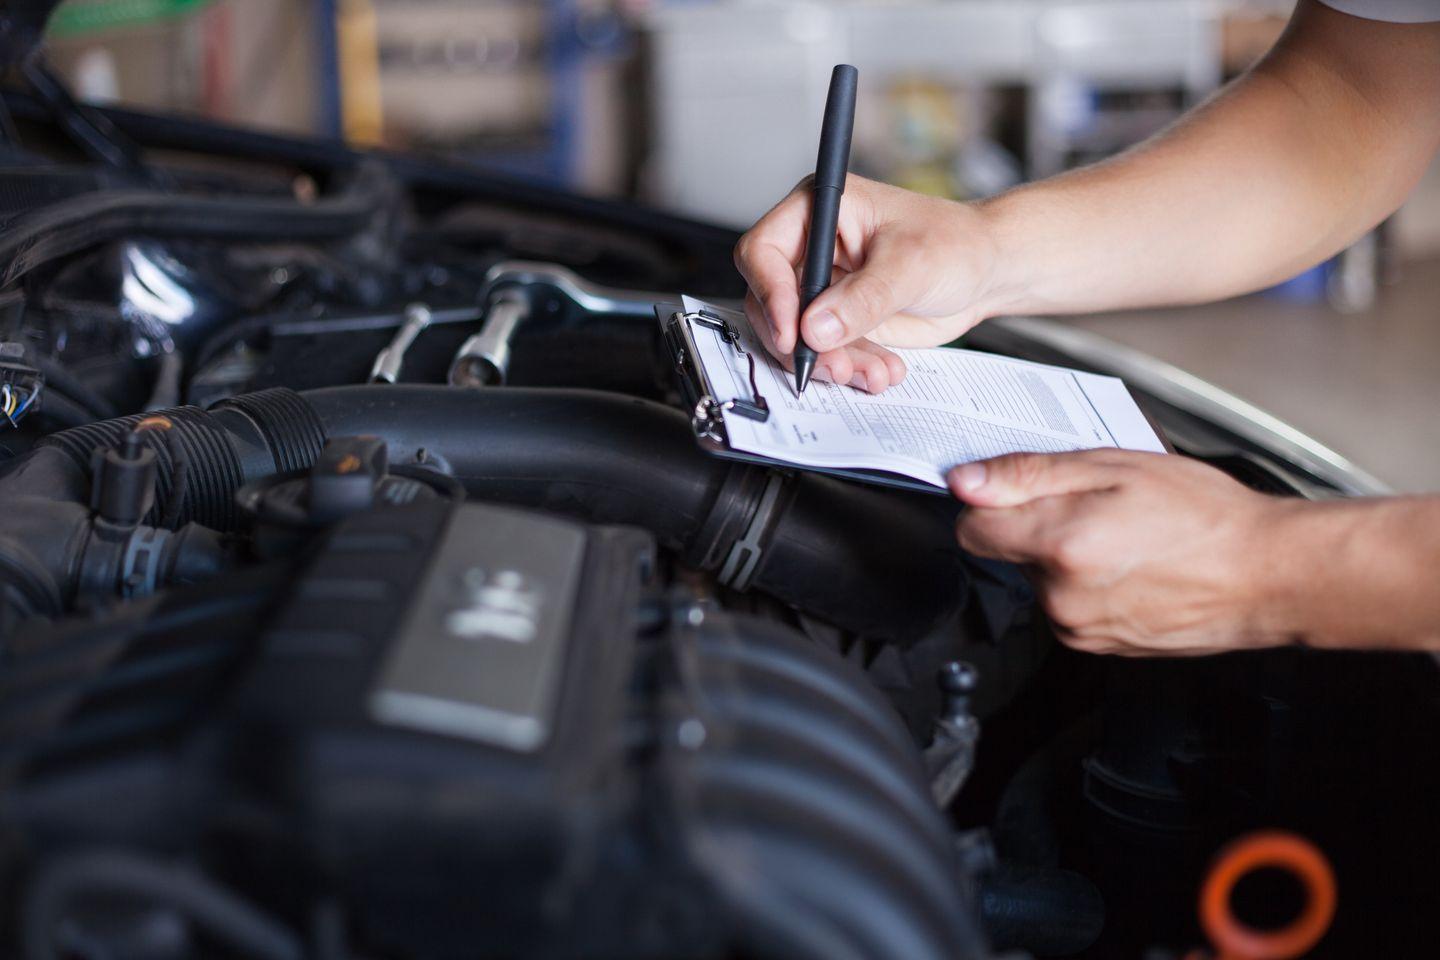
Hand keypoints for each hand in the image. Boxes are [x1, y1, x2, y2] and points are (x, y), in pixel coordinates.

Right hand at [734, 175, 1001, 391]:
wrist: (987, 273)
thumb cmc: (956, 244)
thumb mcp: (912, 265)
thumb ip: (863, 298)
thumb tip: (815, 327)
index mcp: (819, 209)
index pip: (764, 251)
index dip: (771, 293)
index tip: (793, 332)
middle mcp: (813, 248)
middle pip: (771, 302)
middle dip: (800, 342)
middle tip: (831, 365)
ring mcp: (823, 287)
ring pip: (796, 336)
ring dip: (829, 363)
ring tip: (871, 373)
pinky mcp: (838, 320)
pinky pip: (825, 353)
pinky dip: (850, 369)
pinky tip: (881, 370)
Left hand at [948, 450, 1295, 656]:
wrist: (1268, 575)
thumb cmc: (1206, 517)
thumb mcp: (1114, 467)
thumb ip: (1029, 474)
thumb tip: (966, 481)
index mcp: (1060, 545)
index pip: (972, 530)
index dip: (990, 503)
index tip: (1016, 489)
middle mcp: (1061, 596)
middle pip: (1010, 553)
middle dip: (1040, 525)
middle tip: (1099, 505)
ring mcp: (1080, 627)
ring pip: (1042, 580)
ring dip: (1067, 556)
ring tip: (1126, 536)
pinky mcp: (1100, 646)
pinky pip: (1070, 606)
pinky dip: (1089, 584)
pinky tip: (1133, 565)